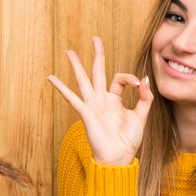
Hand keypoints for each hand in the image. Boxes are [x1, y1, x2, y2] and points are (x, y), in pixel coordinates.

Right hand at [47, 37, 153, 164]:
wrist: (118, 157)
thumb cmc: (129, 140)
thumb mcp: (141, 115)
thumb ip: (144, 97)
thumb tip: (145, 78)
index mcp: (115, 99)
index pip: (119, 79)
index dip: (130, 78)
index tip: (138, 84)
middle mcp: (102, 99)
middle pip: (98, 72)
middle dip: (97, 55)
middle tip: (95, 38)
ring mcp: (92, 105)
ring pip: (83, 80)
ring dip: (76, 65)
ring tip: (70, 51)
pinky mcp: (85, 112)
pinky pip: (71, 97)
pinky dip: (61, 88)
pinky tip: (50, 78)